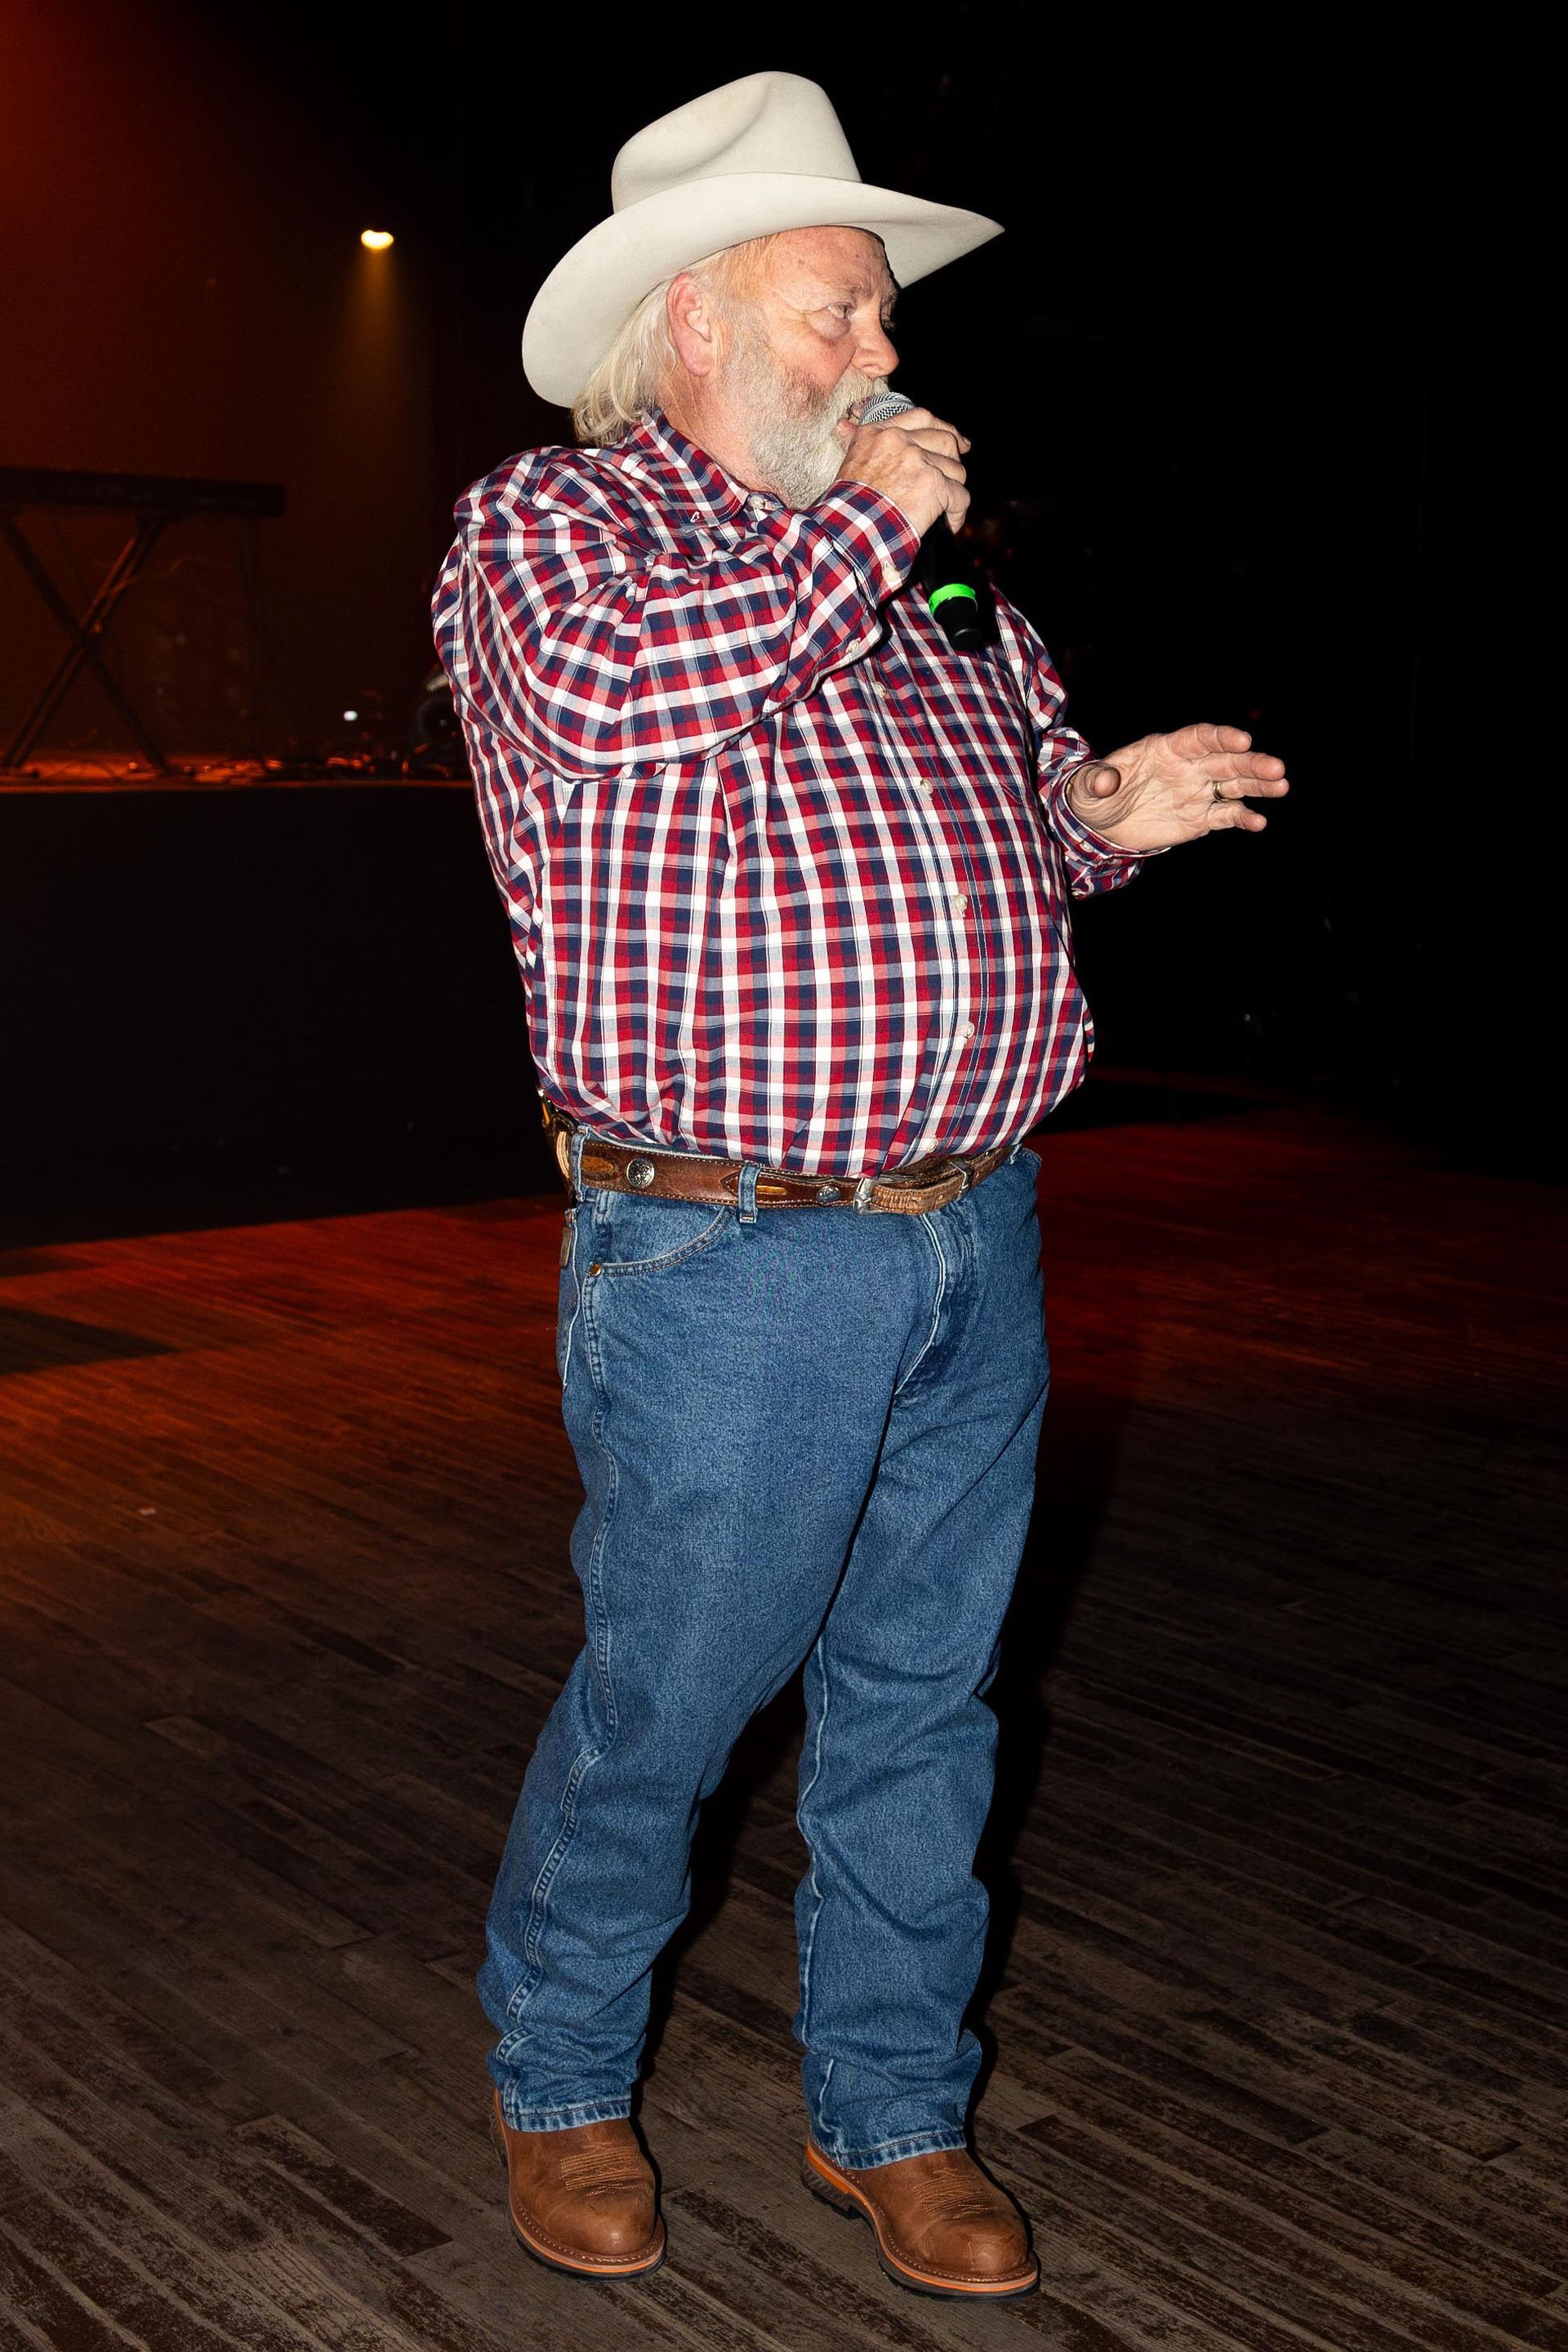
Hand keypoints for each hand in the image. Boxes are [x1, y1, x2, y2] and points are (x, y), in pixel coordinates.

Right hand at [836, 405, 970, 536]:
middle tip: (955, 475)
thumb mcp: (850, 463)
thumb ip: (860, 444)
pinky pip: (960, 496)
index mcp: (879, 433)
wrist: (850, 530)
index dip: (942, 427)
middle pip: (945, 441)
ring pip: (955, 470)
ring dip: (953, 489)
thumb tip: (842, 426)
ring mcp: (919, 461)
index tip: (955, 440)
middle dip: (955, 459)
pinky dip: (957, 512)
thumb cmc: (847, 506)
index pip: (921, 418)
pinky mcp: (934, 484)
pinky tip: (950, 523)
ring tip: (945, 507)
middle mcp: (901, 441)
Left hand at [1065, 722, 1288, 851]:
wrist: (1099, 824)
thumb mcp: (1087, 786)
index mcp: (1166, 749)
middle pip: (1225, 760)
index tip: (1243, 740)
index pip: (1199, 738)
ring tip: (1281, 786)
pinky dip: (1243, 817)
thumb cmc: (1093, 795)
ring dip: (1258, 786)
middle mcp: (1188, 767)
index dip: (1221, 737)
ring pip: (1234, 785)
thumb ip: (1096, 779)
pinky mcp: (1200, 817)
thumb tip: (1106, 782)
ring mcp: (1197, 791)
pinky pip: (1225, 815)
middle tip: (1276, 768)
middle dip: (1251, 763)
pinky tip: (1259, 822)